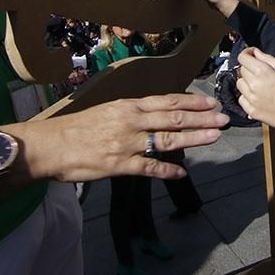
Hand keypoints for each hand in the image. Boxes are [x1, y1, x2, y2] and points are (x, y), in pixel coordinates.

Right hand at [31, 93, 228, 181]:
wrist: (50, 145)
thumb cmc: (76, 128)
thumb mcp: (107, 111)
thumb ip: (132, 114)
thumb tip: (156, 114)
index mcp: (129, 106)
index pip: (168, 101)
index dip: (193, 101)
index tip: (212, 101)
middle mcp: (131, 121)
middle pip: (174, 118)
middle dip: (202, 118)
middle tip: (224, 118)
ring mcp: (127, 143)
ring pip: (168, 139)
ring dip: (194, 139)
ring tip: (215, 137)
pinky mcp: (119, 165)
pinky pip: (148, 167)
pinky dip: (167, 170)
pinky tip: (182, 174)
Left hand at [235, 47, 274, 140]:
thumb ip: (268, 59)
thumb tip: (256, 53)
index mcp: (263, 72)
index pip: (242, 57)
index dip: (246, 53)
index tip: (251, 54)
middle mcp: (253, 84)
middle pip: (241, 70)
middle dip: (249, 67)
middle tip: (261, 71)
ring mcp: (251, 99)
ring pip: (239, 84)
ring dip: (246, 81)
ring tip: (260, 85)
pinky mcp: (251, 111)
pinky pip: (241, 98)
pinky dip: (247, 96)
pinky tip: (259, 96)